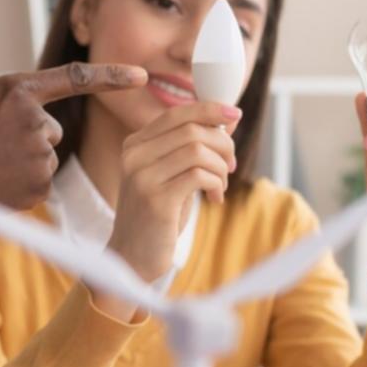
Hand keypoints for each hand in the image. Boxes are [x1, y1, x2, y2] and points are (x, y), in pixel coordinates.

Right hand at [0, 61, 146, 274]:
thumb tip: (6, 107)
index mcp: (15, 90)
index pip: (77, 77)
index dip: (113, 76)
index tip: (144, 76)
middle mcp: (34, 118)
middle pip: (50, 130)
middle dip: (27, 140)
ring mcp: (37, 154)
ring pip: (43, 159)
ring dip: (20, 164)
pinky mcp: (37, 186)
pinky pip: (38, 184)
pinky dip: (18, 187)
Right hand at [97, 101, 240, 318]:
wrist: (132, 258)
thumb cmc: (158, 216)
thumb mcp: (171, 175)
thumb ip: (191, 148)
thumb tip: (227, 119)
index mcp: (135, 145)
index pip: (177, 113)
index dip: (210, 109)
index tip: (235, 115)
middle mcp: (134, 156)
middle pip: (192, 130)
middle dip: (222, 144)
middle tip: (231, 166)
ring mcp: (142, 177)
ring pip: (198, 150)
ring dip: (221, 167)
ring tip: (221, 185)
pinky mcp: (156, 200)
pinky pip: (199, 175)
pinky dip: (216, 183)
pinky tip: (215, 198)